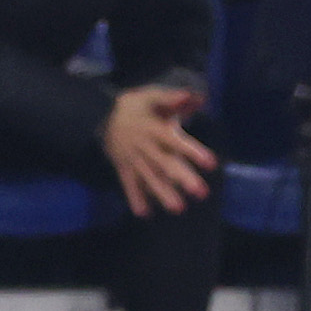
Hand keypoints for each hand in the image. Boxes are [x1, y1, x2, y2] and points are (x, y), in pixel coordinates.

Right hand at [102, 84, 214, 216]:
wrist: (99, 113)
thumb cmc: (134, 106)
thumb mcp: (151, 96)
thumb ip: (173, 98)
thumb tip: (196, 96)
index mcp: (155, 129)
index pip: (176, 141)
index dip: (193, 152)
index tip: (211, 164)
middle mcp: (146, 146)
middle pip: (166, 163)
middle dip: (184, 178)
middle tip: (202, 193)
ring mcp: (134, 159)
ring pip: (150, 177)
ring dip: (163, 193)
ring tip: (178, 209)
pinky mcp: (123, 167)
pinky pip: (128, 184)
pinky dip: (134, 198)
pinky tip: (144, 214)